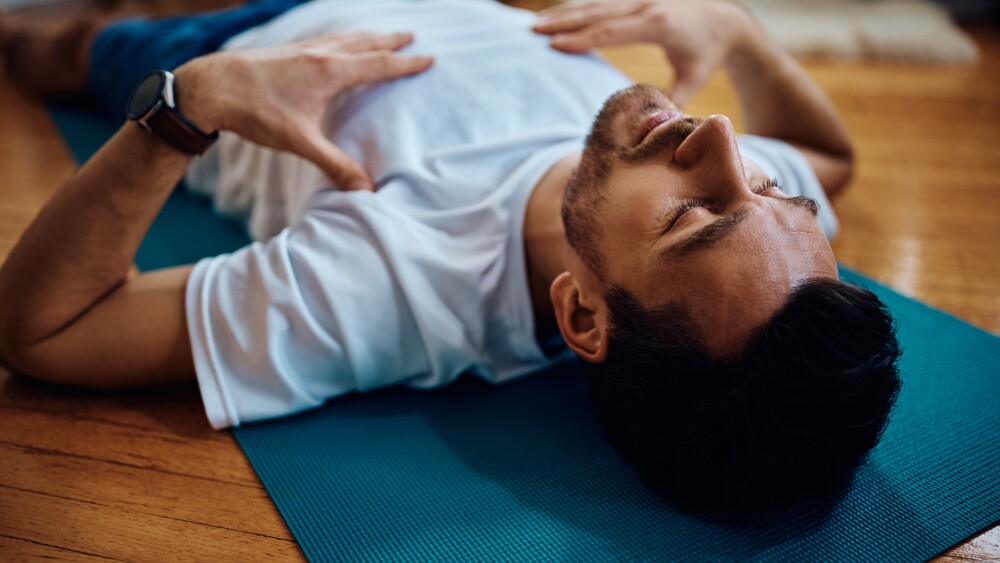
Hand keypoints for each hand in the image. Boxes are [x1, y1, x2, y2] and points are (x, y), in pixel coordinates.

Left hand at [176, 32, 432, 190]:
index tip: (429, 58)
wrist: (210, 87)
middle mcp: (319, 53)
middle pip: (365, 43)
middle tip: (412, 34)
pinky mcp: (285, 51)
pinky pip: (323, 38)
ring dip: (366, 35)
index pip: (379, 65)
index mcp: (330, 71)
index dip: (406, 63)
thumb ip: (335, 164)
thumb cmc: (255, 112)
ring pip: (343, 37)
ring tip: (380, 34)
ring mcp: (301, 49)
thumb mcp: (299, 142)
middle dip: (390, 40)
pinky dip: (340, 38)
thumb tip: (365, 191)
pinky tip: (333, 43)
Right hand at [532, 1, 752, 106]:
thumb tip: (651, 130)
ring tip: (535, 23)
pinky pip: (603, 2)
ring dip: (565, 13)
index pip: (613, 31)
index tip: (554, 45)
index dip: (582, 38)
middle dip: (564, 21)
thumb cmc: (707, 55)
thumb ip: (670, 102)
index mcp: (659, 24)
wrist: (726, 21)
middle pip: (598, 12)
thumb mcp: (693, 81)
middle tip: (533, 30)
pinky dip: (578, 9)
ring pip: (597, 3)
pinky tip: (557, 15)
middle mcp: (647, 4)